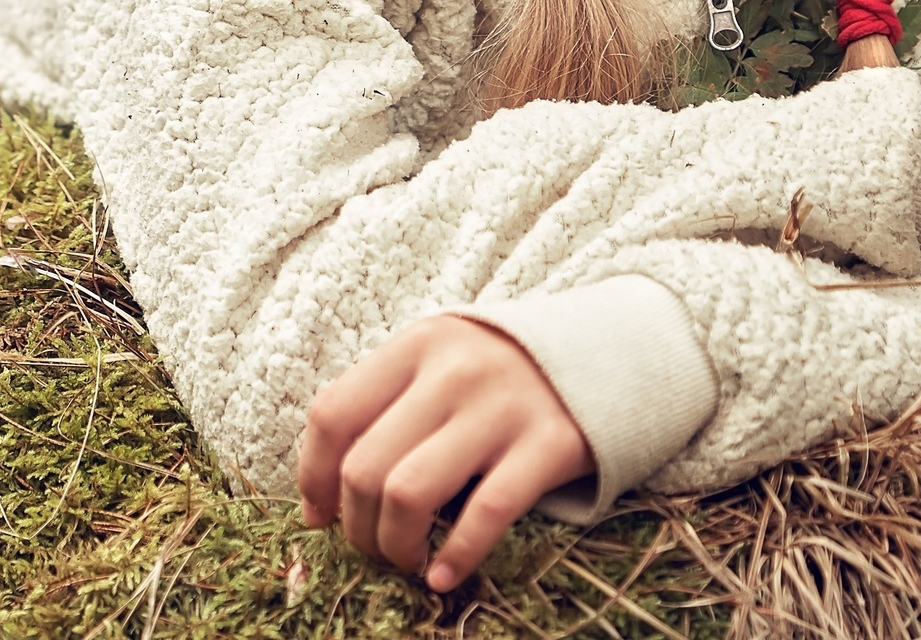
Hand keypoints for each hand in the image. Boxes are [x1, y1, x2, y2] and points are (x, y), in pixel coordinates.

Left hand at [296, 316, 592, 591]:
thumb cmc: (502, 372)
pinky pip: (486, 514)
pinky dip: (456, 556)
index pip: (333, 414)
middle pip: (366, 466)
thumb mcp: (441, 362)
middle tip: (371, 548)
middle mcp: (453, 371)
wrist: (607, 354)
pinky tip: (443, 576)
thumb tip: (323, 497)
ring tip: (406, 559)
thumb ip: (389, 406)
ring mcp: (502, 406)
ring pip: (411, 493)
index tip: (319, 516)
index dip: (312, 475)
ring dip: (395, 545)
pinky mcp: (550, 444)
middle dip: (356, 526)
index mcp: (417, 344)